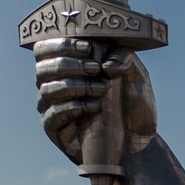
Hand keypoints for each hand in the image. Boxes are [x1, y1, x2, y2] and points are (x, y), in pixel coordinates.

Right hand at [34, 38, 156, 171]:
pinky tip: (94, 106)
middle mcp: (54, 86)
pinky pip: (52, 116)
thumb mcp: (136, 77)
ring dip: (73, 86)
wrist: (142, 140)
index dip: (61, 45)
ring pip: (46, 91)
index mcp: (66, 67)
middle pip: (42, 68)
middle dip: (69, 65)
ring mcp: (53, 108)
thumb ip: (124, 59)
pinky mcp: (56, 130)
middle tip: (95, 69)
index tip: (88, 48)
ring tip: (101, 88)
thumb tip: (106, 63)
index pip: (45, 49)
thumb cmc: (133, 104)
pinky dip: (72, 108)